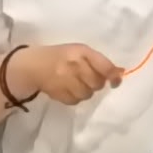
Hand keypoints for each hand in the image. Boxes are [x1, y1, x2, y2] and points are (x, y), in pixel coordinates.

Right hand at [4, 41, 121, 106]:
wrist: (32, 65)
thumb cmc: (60, 56)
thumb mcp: (79, 52)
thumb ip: (99, 62)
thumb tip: (120, 73)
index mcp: (81, 51)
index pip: (104, 66)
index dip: (113, 75)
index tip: (116, 81)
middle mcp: (74, 65)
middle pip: (97, 83)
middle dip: (95, 83)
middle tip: (86, 78)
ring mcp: (65, 80)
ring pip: (87, 94)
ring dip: (84, 91)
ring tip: (75, 83)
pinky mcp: (58, 93)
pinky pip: (75, 101)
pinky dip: (74, 97)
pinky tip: (67, 89)